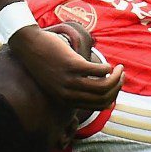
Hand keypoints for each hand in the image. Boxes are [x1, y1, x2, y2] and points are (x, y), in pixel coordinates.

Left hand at [8, 26, 123, 109]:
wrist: (28, 46)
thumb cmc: (44, 61)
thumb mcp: (56, 81)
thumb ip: (72, 88)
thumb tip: (94, 88)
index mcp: (65, 100)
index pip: (96, 105)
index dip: (111, 97)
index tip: (117, 87)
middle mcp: (68, 93)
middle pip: (103, 97)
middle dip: (117, 87)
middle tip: (122, 76)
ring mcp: (70, 80)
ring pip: (103, 86)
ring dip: (116, 78)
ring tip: (120, 69)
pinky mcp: (73, 65)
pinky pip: (98, 71)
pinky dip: (108, 69)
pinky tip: (109, 64)